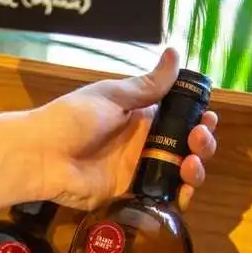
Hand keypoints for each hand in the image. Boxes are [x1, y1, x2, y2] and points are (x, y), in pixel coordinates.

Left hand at [31, 47, 217, 210]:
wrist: (43, 155)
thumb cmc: (74, 119)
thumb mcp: (113, 96)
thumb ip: (148, 84)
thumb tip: (176, 53)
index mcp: (141, 118)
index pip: (180, 119)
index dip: (198, 119)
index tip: (207, 118)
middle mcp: (144, 145)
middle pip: (186, 148)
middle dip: (202, 143)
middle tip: (198, 139)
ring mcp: (138, 171)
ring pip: (180, 175)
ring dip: (196, 168)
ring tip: (190, 163)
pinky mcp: (131, 196)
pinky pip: (162, 199)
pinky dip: (179, 197)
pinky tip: (184, 190)